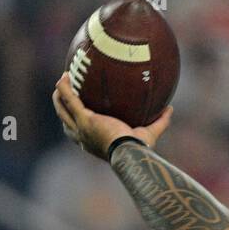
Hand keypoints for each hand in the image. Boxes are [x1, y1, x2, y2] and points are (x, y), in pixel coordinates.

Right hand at [51, 73, 172, 159]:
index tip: (80, 113)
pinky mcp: (84, 119)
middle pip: (66, 122)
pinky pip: (69, 99)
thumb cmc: (138, 150)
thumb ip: (160, 122)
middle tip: (65, 94)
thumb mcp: (150, 134)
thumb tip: (170, 108)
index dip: (77, 124)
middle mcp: (83, 137)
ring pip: (62, 110)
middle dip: (62, 108)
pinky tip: (65, 76)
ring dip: (59, 96)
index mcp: (93, 143)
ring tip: (61, 82)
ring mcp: (81, 129)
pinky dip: (65, 88)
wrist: (129, 153)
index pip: (80, 134)